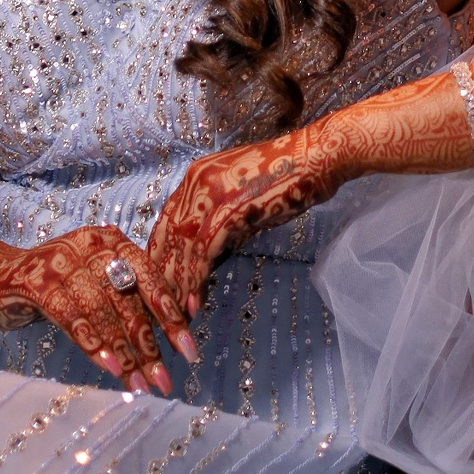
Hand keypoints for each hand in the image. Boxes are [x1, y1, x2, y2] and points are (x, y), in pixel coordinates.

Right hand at [0, 223, 199, 395]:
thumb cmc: (57, 288)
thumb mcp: (95, 285)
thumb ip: (126, 301)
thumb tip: (169, 337)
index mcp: (112, 241)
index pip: (151, 279)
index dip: (170, 316)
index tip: (188, 351)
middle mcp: (91, 244)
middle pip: (129, 300)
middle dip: (149, 344)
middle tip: (164, 381)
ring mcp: (62, 260)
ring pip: (102, 312)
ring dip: (123, 354)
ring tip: (139, 385)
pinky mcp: (35, 280)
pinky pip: (70, 316)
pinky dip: (92, 344)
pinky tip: (108, 368)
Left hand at [146, 126, 341, 323]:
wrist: (314, 158)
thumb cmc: (286, 178)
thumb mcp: (242, 199)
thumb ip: (220, 223)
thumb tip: (206, 260)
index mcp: (196, 176)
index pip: (166, 222)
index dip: (161, 256)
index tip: (159, 284)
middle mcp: (196, 182)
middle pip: (168, 237)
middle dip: (164, 275)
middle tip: (163, 309)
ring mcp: (212, 195)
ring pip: (183, 248)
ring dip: (179, 285)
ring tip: (178, 316)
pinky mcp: (230, 210)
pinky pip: (204, 252)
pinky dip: (197, 279)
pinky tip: (196, 302)